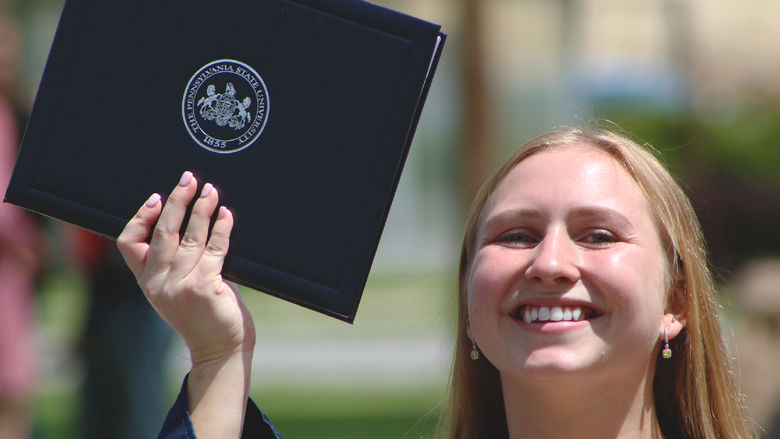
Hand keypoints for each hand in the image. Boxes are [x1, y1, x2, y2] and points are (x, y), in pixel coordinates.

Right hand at [117, 171, 255, 365]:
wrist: (219, 352)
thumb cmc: (205, 318)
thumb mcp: (178, 291)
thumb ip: (178, 263)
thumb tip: (192, 220)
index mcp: (148, 282)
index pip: (128, 243)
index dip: (141, 216)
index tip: (157, 197)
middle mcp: (159, 283)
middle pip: (162, 231)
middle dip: (176, 200)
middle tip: (188, 179)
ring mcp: (181, 284)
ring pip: (190, 236)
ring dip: (201, 209)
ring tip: (210, 191)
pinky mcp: (204, 286)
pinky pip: (215, 248)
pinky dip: (222, 228)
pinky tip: (227, 215)